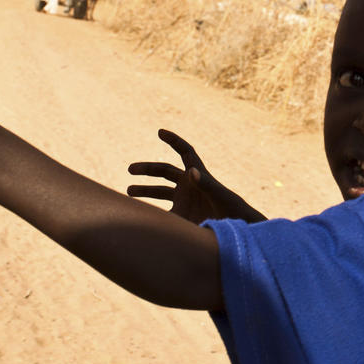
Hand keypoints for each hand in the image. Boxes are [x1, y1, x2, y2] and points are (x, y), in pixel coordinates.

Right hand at [128, 130, 265, 223]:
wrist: (236, 232)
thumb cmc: (232, 211)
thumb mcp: (220, 196)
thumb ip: (206, 184)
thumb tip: (190, 171)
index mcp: (198, 174)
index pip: (185, 152)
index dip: (174, 140)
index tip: (160, 132)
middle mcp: (189, 185)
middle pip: (165, 171)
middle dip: (147, 169)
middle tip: (131, 169)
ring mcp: (184, 200)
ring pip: (159, 191)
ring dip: (145, 190)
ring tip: (128, 191)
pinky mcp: (181, 215)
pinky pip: (161, 210)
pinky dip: (150, 211)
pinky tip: (137, 213)